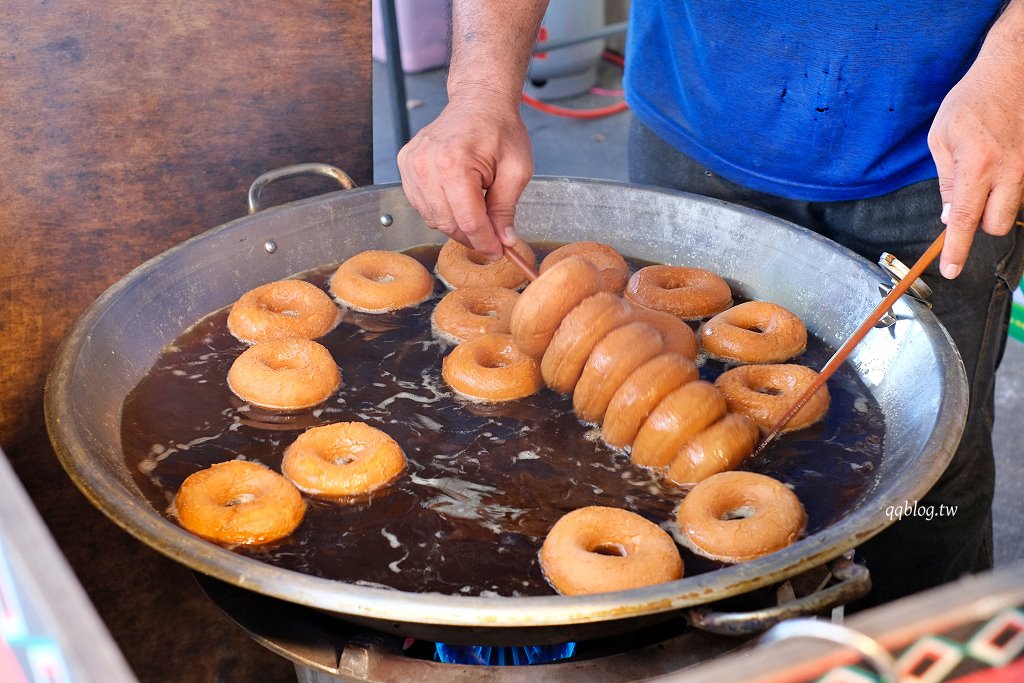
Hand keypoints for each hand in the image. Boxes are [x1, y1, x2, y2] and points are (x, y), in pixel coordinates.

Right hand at [397, 93, 533, 259]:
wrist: (478, 102)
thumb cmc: (500, 129)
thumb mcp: (517, 170)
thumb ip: (506, 208)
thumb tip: (504, 240)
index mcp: (454, 163)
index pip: (469, 221)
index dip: (486, 242)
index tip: (499, 251)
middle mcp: (426, 165)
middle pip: (448, 224)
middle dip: (472, 237)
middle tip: (492, 237)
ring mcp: (412, 165)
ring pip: (432, 219)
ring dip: (456, 225)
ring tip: (478, 213)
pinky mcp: (406, 166)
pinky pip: (422, 206)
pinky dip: (441, 212)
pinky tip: (458, 200)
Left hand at [928, 50, 1023, 278]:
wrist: (1014, 70)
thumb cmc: (973, 99)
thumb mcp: (941, 138)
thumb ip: (945, 180)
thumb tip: (948, 215)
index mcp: (976, 164)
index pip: (964, 219)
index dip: (956, 249)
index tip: (951, 270)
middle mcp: (1008, 170)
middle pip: (998, 224)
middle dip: (982, 223)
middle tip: (968, 200)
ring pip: (1013, 208)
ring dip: (996, 203)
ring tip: (984, 172)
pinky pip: (1023, 189)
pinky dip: (1009, 187)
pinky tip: (1000, 163)